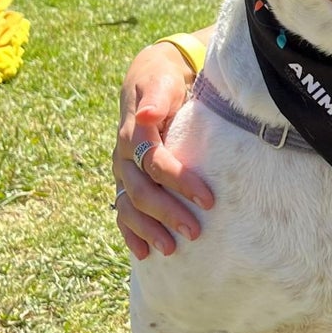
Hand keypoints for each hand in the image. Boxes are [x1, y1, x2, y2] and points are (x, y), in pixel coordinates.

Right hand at [114, 43, 213, 257]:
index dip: (181, 181)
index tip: (209, 199)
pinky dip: (131, 233)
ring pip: (130, 206)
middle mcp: (123, 157)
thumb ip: (158, 97)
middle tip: (194, 231)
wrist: (151, 78)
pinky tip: (144, 254)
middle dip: (167, 213)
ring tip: (171, 249)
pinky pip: (123, 211)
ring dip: (148, 229)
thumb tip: (147, 113)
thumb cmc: (164, 80)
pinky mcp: (127, 181)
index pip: (155, 163)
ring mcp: (123, 172)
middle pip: (142, 190)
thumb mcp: (162, 81)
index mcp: (133, 134)